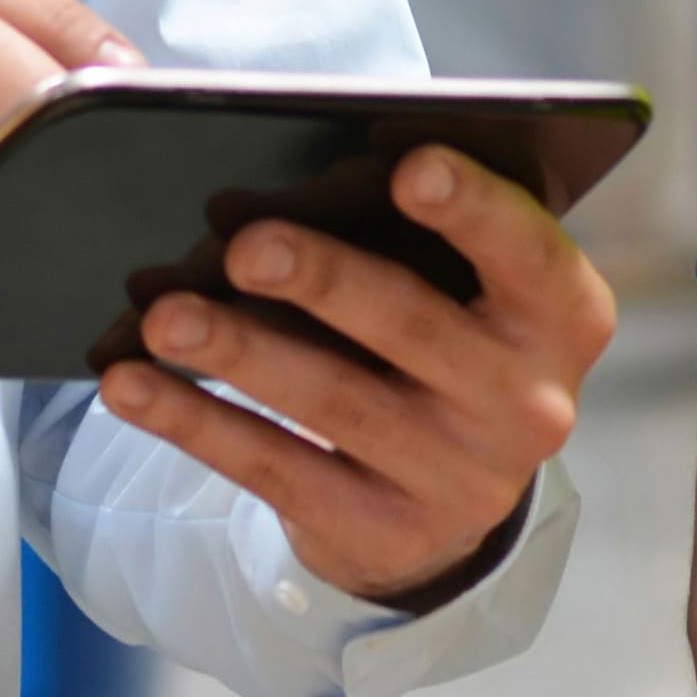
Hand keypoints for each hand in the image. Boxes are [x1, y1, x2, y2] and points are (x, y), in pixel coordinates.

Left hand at [94, 146, 617, 609]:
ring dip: (239, 353)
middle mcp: (528, 402)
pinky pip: (275, 467)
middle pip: (412, 326)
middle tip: (244, 244)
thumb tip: (289, 186)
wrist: (452, 492)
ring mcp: (457, 478)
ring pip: (331, 401)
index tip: (409, 164)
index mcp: (562, 315)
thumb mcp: (469, 286)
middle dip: (324, 279)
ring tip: (164, 315)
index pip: (528, 252)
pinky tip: (134, 386)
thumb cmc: (448, 332)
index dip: (472, 208)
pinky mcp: (382, 532)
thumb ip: (419, 233)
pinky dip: (195, 422)